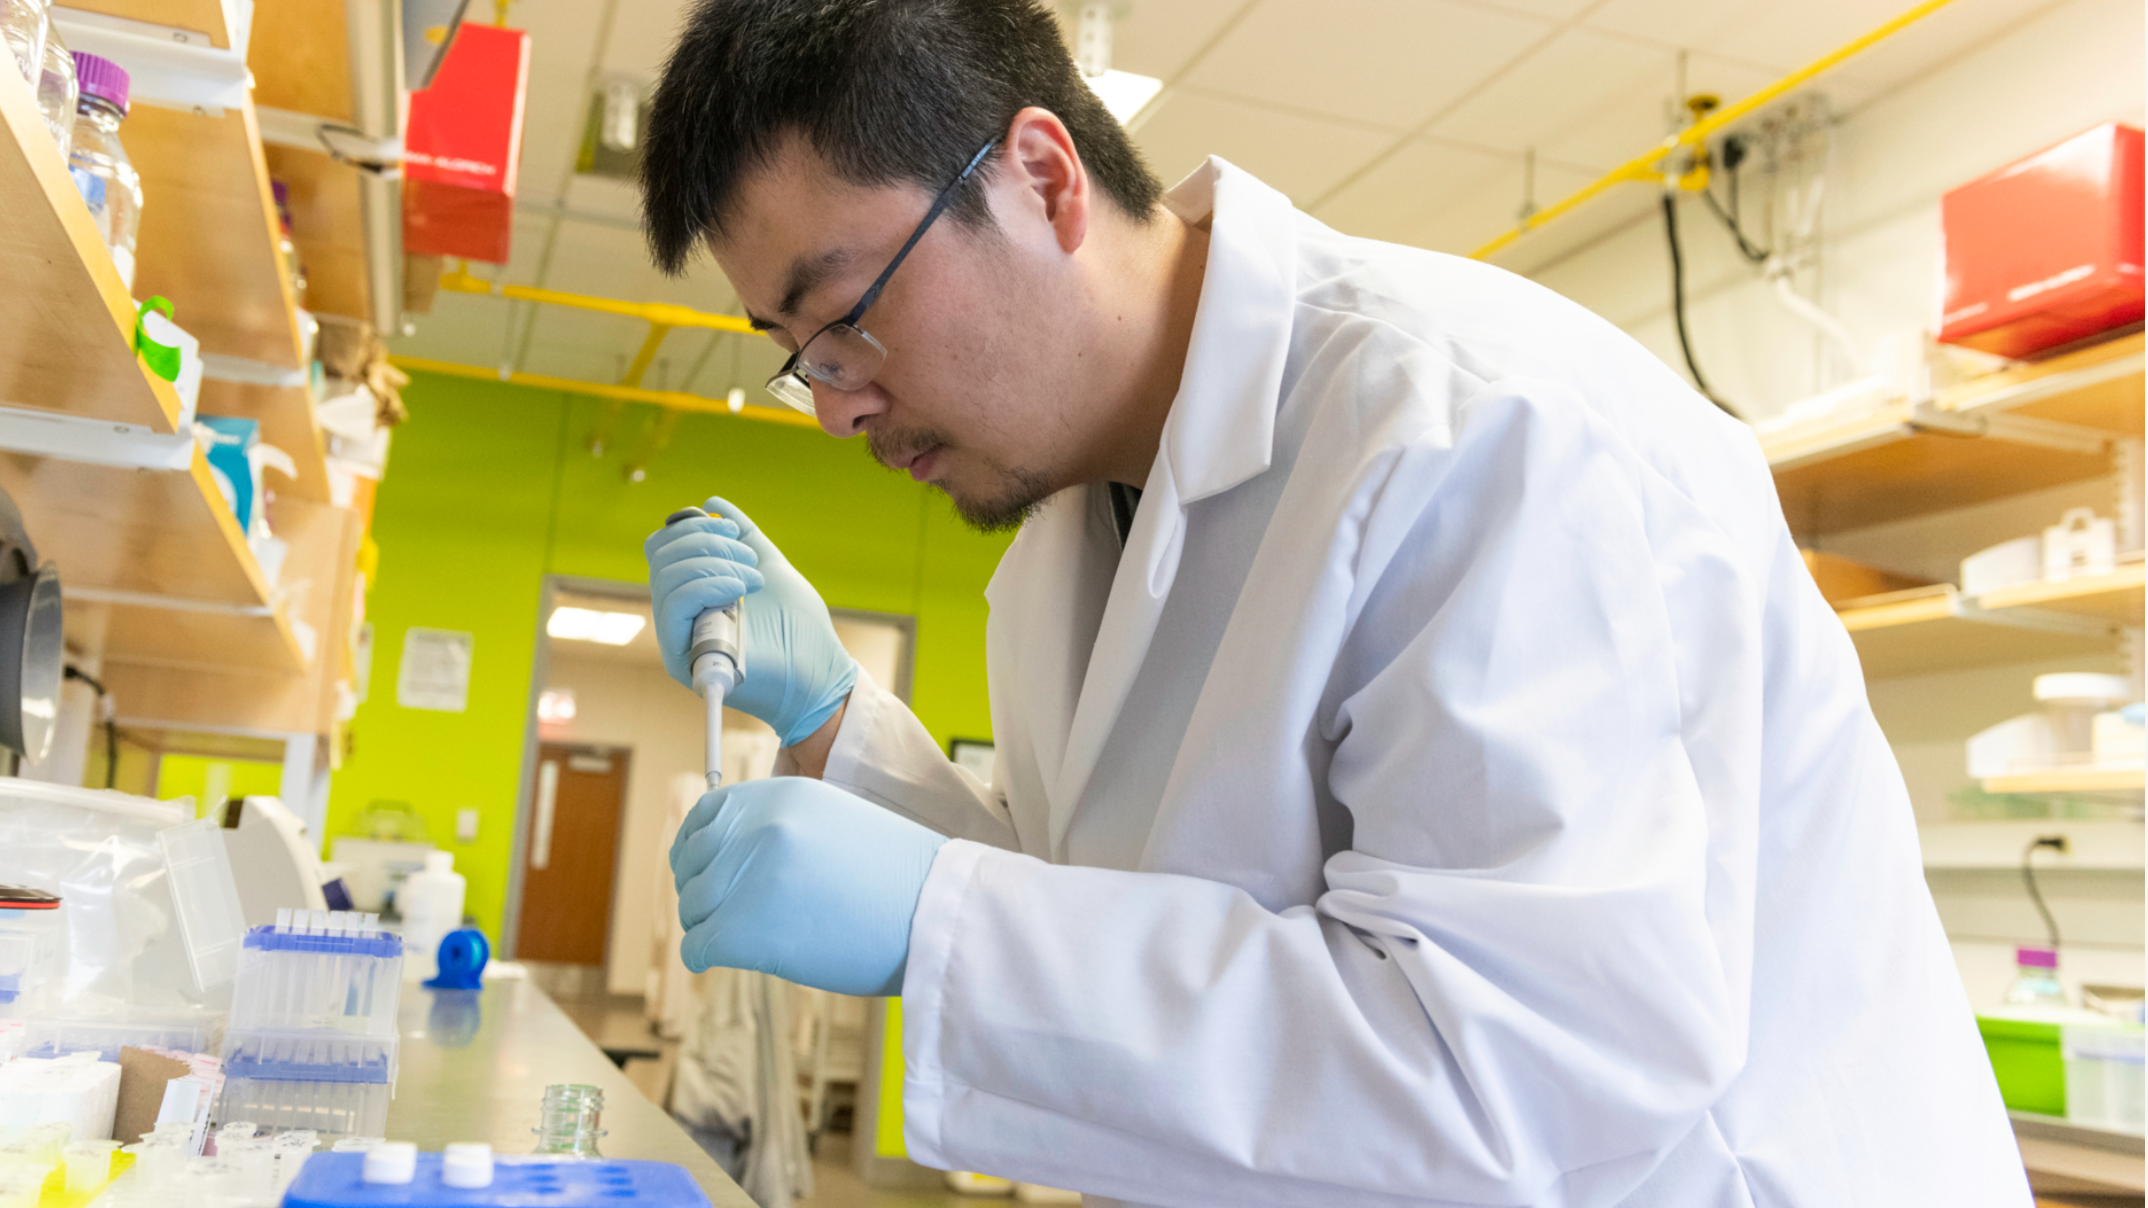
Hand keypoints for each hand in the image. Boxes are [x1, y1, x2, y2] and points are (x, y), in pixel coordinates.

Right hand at [646, 496, 859, 745]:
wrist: (819, 677)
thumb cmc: (801, 632)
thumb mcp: (771, 568)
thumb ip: (744, 537)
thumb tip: (711, 502)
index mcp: (694, 591)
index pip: (664, 547)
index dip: (693, 527)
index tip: (735, 532)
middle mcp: (679, 613)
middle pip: (660, 555)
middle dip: (706, 542)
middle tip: (749, 561)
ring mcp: (678, 636)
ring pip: (666, 576)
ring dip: (715, 564)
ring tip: (753, 581)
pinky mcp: (682, 658)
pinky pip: (673, 606)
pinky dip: (707, 585)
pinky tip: (740, 591)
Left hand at [669, 777, 947, 996]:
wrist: (937, 916)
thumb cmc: (899, 882)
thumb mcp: (837, 823)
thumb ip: (782, 826)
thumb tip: (729, 855)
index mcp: (782, 795)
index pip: (706, 813)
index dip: (698, 847)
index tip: (704, 869)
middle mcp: (761, 827)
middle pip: (692, 863)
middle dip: (702, 892)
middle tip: (726, 915)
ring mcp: (751, 876)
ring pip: (692, 906)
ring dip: (710, 926)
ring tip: (745, 938)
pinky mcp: (746, 928)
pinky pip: (698, 946)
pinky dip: (706, 956)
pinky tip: (730, 958)